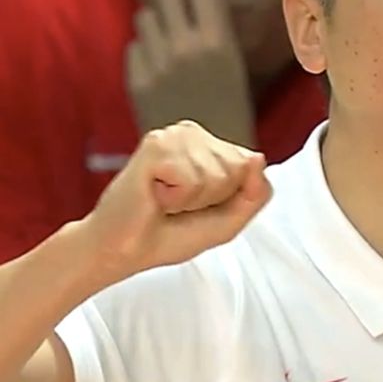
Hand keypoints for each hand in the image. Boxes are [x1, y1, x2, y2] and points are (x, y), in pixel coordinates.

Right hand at [81, 121, 270, 280]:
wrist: (122, 251)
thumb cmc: (170, 233)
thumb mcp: (229, 220)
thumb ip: (255, 193)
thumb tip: (258, 158)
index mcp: (211, 144)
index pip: (252, 165)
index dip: (231, 197)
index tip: (199, 205)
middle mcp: (193, 133)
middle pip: (239, 169)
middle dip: (213, 199)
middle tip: (179, 205)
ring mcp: (174, 135)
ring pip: (218, 175)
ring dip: (192, 200)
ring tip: (166, 201)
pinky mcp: (156, 145)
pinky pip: (192, 179)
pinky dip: (176, 199)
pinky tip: (155, 196)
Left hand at [127, 0, 254, 146]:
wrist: (206, 160)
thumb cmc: (232, 111)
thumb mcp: (236, 64)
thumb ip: (221, 23)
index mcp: (218, 42)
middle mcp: (185, 47)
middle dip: (175, 1)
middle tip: (182, 18)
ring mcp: (157, 63)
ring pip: (146, 16)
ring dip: (157, 24)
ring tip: (167, 42)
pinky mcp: (136, 80)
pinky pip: (134, 46)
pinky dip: (145, 51)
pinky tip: (157, 66)